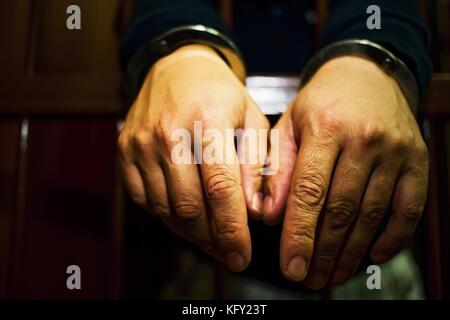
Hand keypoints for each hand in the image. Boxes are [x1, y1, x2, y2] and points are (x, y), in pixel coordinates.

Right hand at [118, 44, 268, 271]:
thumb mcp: (251, 119)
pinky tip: (186, 213)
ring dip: (191, 230)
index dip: (232, 229)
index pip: (220, 188)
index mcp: (208, 120)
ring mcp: (141, 143)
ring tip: (211, 235)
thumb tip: (256, 212)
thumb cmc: (220, 94)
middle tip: (229, 250)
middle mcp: (169, 133)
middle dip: (212, 237)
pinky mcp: (125, 150)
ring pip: (165, 208)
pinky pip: (144, 199)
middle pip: (189, 206)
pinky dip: (166, 215)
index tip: (242, 256)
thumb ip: (258, 165)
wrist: (176, 66)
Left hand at [264, 56, 427, 287]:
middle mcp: (365, 140)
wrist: (366, 75)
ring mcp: (396, 151)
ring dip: (352, 252)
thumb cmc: (320, 103)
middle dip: (323, 251)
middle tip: (309, 278)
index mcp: (327, 128)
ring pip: (373, 214)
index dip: (300, 234)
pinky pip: (409, 209)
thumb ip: (277, 170)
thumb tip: (268, 217)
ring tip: (333, 274)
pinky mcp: (418, 160)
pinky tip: (372, 256)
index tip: (291, 267)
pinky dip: (393, 238)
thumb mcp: (289, 125)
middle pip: (342, 209)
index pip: (310, 192)